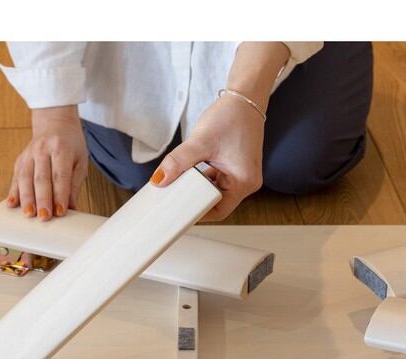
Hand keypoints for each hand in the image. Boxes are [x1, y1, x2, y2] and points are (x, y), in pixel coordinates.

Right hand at [7, 105, 87, 219]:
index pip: (60, 176)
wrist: (55, 122)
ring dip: (26, 198)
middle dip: (42, 200)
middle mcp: (42, 150)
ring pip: (25, 178)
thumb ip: (75, 184)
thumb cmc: (71, 145)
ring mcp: (28, 153)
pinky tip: (11, 204)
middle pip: (41, 178)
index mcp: (61, 149)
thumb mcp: (80, 161)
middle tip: (44, 217)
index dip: (59, 195)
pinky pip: (15, 177)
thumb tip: (72, 208)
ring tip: (28, 214)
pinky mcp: (20, 159)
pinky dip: (13, 191)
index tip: (60, 212)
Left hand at [149, 92, 264, 220]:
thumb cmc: (231, 117)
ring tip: (178, 187)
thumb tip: (159, 180)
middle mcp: (246, 183)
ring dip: (197, 189)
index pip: (219, 211)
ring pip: (215, 192)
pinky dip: (202, 180)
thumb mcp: (200, 141)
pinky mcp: (236, 169)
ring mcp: (242, 176)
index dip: (198, 214)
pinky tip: (188, 174)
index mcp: (244, 182)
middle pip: (217, 203)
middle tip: (173, 200)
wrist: (245, 97)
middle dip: (195, 201)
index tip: (178, 213)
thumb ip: (178, 162)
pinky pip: (217, 181)